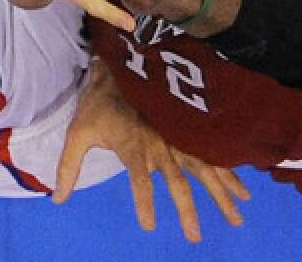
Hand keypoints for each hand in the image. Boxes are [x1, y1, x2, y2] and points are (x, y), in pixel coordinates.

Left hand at [54, 59, 247, 241]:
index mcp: (134, 145)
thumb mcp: (78, 132)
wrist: (124, 63)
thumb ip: (68, 167)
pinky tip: (243, 192)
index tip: (149, 226)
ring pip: (204, 170)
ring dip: (221, 196)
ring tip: (237, 220)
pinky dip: (229, 174)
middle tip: (194, 238)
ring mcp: (178, 137)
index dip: (144, 200)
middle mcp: (161, 144)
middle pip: (178, 181)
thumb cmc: (99, 101)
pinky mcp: (189, 132)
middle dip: (188, 210)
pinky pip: (212, 156)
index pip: (139, 178)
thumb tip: (57, 200)